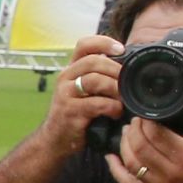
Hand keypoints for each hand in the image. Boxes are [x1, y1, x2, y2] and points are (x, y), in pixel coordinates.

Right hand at [40, 35, 126, 152]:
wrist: (55, 139)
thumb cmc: (75, 114)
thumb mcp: (83, 91)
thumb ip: (98, 77)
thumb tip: (126, 68)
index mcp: (71, 69)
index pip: (84, 45)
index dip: (104, 43)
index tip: (121, 49)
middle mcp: (65, 77)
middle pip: (93, 61)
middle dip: (115, 69)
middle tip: (127, 81)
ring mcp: (66, 94)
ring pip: (95, 80)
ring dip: (115, 88)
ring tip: (123, 98)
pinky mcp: (70, 111)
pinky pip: (97, 103)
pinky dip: (112, 107)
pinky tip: (115, 113)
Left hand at [106, 104, 182, 182]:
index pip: (157, 135)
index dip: (146, 121)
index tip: (146, 112)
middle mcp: (170, 174)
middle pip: (140, 147)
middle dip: (134, 129)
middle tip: (135, 120)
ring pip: (132, 162)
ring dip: (124, 144)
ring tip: (126, 132)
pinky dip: (116, 170)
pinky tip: (110, 158)